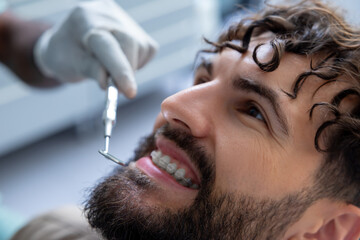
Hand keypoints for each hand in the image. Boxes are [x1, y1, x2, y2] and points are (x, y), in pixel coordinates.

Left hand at [34, 0, 157, 97]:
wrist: (68, 42)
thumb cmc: (65, 54)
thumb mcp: (68, 64)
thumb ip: (89, 70)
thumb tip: (108, 81)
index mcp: (84, 20)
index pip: (107, 45)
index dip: (120, 70)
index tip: (130, 92)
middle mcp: (106, 14)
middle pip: (128, 44)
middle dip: (126, 72)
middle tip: (121, 91)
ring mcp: (123, 19)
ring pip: (141, 49)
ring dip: (130, 68)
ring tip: (111, 69)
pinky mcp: (137, 28)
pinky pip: (147, 50)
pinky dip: (137, 62)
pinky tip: (121, 61)